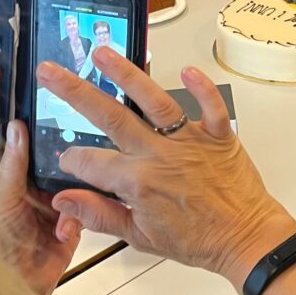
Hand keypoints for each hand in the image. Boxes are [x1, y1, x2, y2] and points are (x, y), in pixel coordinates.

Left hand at [0, 120, 81, 294]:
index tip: (63, 118)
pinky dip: (81, 213)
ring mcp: (56, 205)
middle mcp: (35, 190)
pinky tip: (66, 226)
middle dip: (70, 163)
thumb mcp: (0, 198)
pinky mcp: (74, 220)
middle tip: (79, 156)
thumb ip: (12, 165)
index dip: (45, 136)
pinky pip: (88, 206)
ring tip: (68, 200)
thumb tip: (16, 129)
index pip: (32, 150)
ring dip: (76, 191)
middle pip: (60, 163)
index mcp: (13, 180)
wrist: (19, 286)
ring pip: (78, 182)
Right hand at [40, 48, 295, 290]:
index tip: (64, 154)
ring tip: (102, 54)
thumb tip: (63, 199)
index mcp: (138, 182)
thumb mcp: (140, 237)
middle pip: (111, 117)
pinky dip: (202, 87)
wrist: (244, 238)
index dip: (72, 158)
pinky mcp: (218, 134)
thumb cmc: (197, 240)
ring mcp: (189, 141)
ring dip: (127, 75)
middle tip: (52, 72)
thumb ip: (99, 215)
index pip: (91, 162)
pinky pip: (211, 105)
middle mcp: (160, 155)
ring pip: (154, 101)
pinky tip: (187, 68)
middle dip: (76, 92)